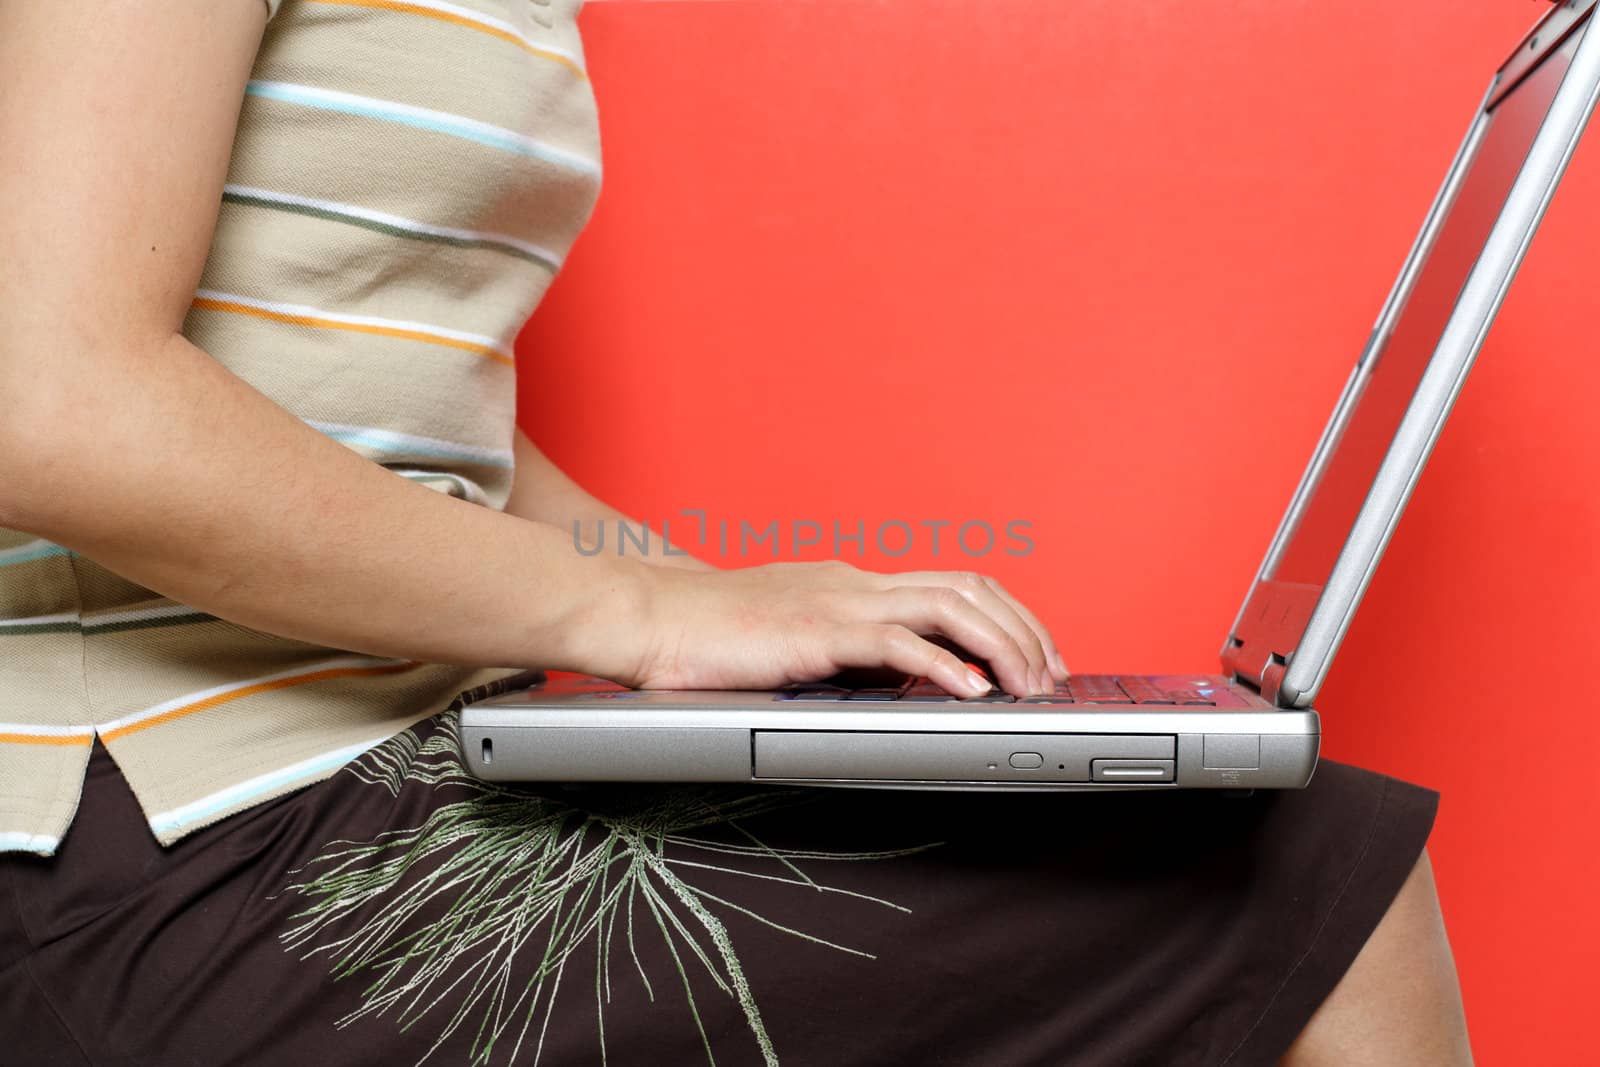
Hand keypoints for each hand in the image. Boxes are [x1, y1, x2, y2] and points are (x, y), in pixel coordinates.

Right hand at [611, 560, 1068, 697]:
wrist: (646, 614)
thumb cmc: (707, 635)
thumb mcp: (792, 637)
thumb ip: (840, 652)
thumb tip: (893, 684)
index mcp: (851, 584)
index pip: (952, 584)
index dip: (1006, 618)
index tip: (1035, 657)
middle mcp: (854, 584)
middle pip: (967, 587)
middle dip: (1023, 631)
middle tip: (1052, 677)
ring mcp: (837, 602)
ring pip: (947, 606)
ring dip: (1001, 646)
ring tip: (1028, 687)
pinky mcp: (815, 632)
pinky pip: (895, 643)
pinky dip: (943, 666)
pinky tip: (969, 692)